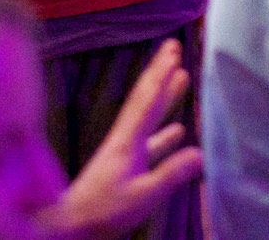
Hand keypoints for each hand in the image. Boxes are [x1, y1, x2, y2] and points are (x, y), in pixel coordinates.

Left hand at [38, 39, 202, 239]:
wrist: (67, 228)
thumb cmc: (101, 212)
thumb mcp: (141, 195)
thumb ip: (170, 174)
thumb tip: (201, 153)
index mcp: (127, 142)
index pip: (148, 101)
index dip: (161, 75)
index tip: (174, 50)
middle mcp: (124, 140)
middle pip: (145, 99)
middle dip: (160, 73)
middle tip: (173, 47)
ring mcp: (123, 153)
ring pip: (148, 117)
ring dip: (164, 96)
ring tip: (181, 77)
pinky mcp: (123, 167)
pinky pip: (149, 140)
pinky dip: (163, 132)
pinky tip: (177, 131)